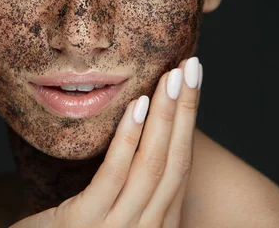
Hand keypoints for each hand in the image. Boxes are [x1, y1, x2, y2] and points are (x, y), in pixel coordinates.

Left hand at [12, 57, 201, 227]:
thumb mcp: (113, 209)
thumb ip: (132, 181)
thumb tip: (148, 126)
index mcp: (157, 222)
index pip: (182, 163)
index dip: (189, 119)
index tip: (193, 79)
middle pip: (175, 161)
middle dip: (185, 110)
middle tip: (191, 67)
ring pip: (151, 165)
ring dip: (164, 116)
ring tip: (170, 77)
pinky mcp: (86, 225)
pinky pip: (113, 176)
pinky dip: (128, 138)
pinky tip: (137, 106)